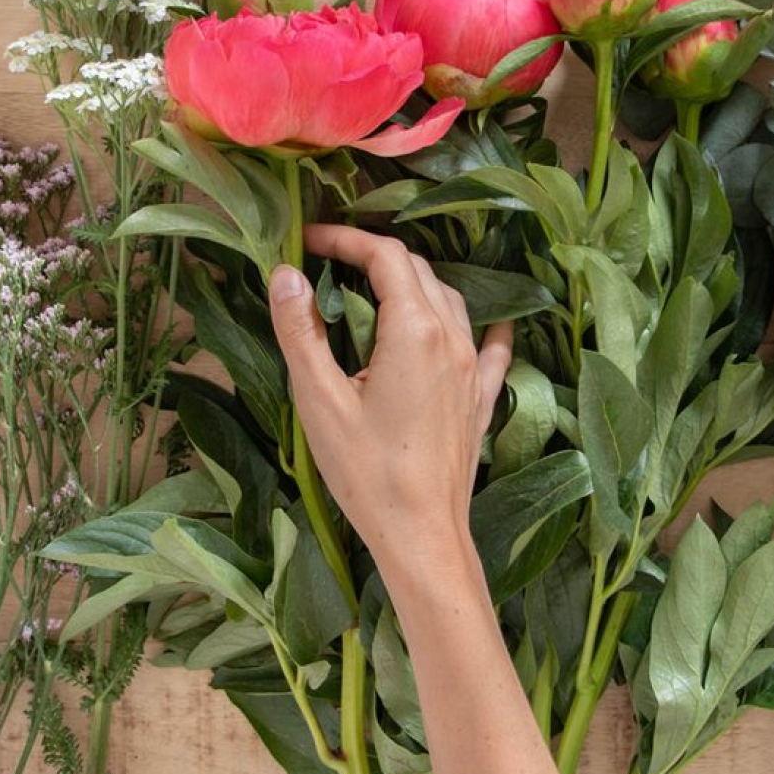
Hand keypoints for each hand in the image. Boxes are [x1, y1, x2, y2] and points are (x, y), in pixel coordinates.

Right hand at [268, 224, 512, 575]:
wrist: (422, 534)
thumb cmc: (366, 471)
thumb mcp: (319, 399)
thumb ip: (300, 331)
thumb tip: (284, 274)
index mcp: (414, 330)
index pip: (383, 256)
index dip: (344, 239)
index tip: (308, 240)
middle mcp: (453, 337)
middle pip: (417, 270)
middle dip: (372, 256)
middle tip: (329, 264)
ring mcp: (475, 366)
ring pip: (449, 298)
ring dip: (412, 283)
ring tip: (374, 290)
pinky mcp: (483, 396)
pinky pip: (489, 343)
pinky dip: (472, 322)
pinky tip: (471, 325)